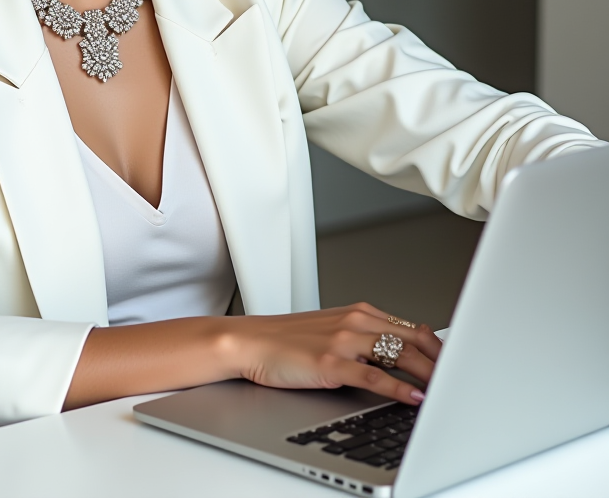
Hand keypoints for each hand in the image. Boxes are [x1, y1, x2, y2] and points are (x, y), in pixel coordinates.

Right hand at [223, 302, 442, 405]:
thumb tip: (401, 359)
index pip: (413, 329)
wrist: (249, 342)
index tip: (459, 367)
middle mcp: (356, 321)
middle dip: (444, 363)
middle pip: (415, 340)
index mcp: (359, 313)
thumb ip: (365, 340)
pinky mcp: (330, 362)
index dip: (441, 350)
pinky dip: (400, 388)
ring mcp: (343, 341)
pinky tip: (414, 398)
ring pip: (400, 354)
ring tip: (449, 392)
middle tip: (463, 382)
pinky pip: (374, 377)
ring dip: (431, 375)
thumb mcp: (332, 331)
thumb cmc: (287, 341)